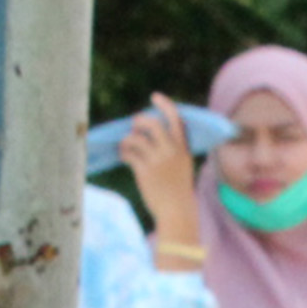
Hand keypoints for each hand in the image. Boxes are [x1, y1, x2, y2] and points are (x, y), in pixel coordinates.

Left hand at [121, 94, 204, 252]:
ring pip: (136, 138)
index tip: (154, 96)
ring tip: (125, 146)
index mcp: (183, 148)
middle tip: (134, 126)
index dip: (164, 105)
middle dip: (140, 121)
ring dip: (127, 139)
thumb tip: (147, 134)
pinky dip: (123, 152)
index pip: (176, 119)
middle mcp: (171, 151)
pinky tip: (124, 157)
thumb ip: (172, 149)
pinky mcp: (145, 171)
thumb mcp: (182, 166)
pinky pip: (129, 153)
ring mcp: (158, 161)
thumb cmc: (178, 190)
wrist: (177, 211)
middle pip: (152, 124)